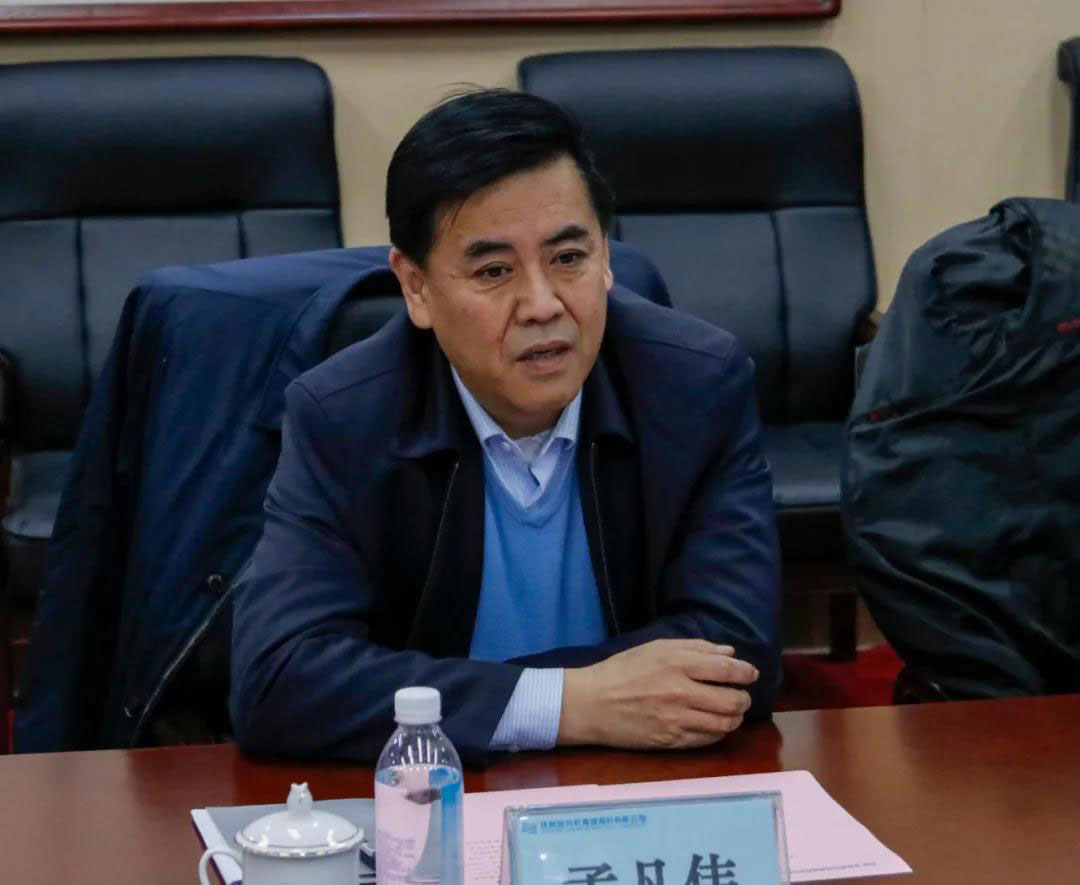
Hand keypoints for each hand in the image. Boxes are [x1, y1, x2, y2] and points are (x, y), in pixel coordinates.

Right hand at [557, 639, 757, 749]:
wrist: (592, 703)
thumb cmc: (623, 670)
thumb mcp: (657, 647)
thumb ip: (695, 648)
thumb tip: (729, 653)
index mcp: (678, 664)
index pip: (726, 671)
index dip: (745, 673)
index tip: (751, 674)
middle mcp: (681, 692)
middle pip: (732, 701)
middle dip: (743, 699)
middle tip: (740, 696)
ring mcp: (677, 720)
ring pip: (724, 724)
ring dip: (734, 718)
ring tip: (730, 713)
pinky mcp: (671, 741)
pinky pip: (707, 740)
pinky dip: (717, 733)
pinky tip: (712, 725)